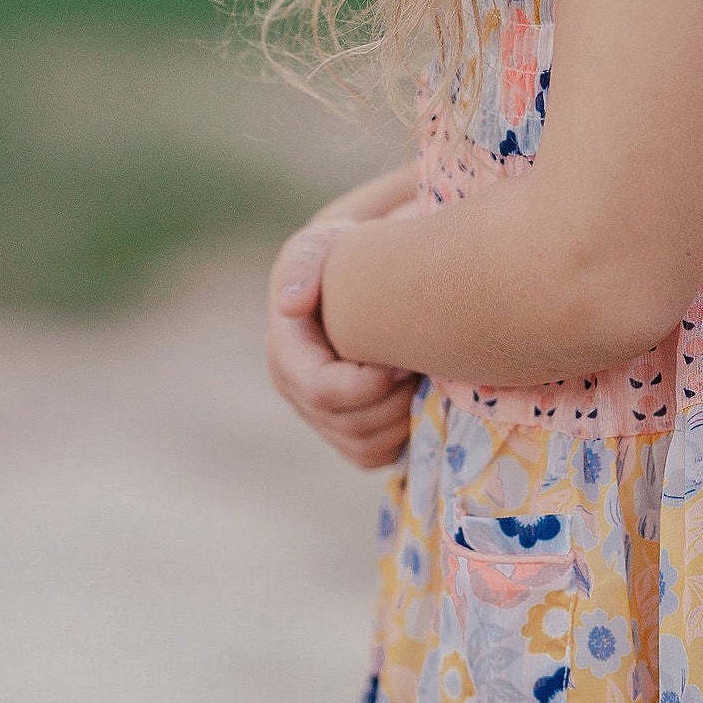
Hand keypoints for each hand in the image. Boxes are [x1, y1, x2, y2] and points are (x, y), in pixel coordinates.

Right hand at [267, 218, 415, 470]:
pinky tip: (414, 397)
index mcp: (286, 357)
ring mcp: (322, 420)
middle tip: (416, 365)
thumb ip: (304, 265)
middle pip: (352, 425)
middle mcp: (297, 395)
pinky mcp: (348, 436)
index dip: (370, 383)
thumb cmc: (339, 257)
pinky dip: (403, 433)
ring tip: (416, 377)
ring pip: (367, 447)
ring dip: (402, 417)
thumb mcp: (319, 247)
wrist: (356, 282)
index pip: (325, 392)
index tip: (401, 358)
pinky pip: (379, 456)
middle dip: (393, 400)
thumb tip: (291, 304)